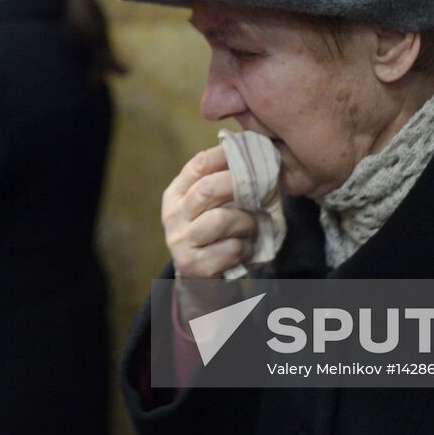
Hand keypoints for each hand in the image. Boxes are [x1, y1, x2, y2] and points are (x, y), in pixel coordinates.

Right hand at [162, 145, 256, 278]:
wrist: (198, 281)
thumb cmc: (211, 236)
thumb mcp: (208, 207)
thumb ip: (220, 184)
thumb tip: (250, 152)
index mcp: (175, 195)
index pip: (198, 165)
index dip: (225, 155)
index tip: (248, 153)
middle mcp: (173, 216)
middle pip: (208, 189)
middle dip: (239, 185)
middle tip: (260, 188)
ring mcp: (180, 242)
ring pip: (221, 219)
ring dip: (246, 222)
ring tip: (251, 227)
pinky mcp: (195, 266)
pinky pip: (231, 248)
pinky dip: (246, 248)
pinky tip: (246, 249)